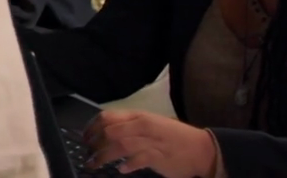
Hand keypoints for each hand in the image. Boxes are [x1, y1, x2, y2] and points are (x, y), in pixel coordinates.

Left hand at [83, 109, 220, 177]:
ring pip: (120, 145)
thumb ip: (130, 127)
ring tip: (94, 164)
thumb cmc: (174, 137)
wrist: (201, 149)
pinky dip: (128, 163)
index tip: (85, 138)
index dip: (92, 127)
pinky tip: (121, 169)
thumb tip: (106, 133)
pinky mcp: (159, 156)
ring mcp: (151, 141)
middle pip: (110, 131)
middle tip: (87, 153)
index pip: (108, 117)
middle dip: (94, 143)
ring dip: (103, 156)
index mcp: (139, 117)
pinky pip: (139, 159)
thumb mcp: (150, 126)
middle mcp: (143, 126)